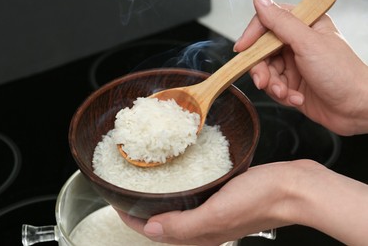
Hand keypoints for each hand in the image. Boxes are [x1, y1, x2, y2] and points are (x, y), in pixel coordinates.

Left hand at [118, 159, 367, 245]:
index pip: (153, 231)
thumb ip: (185, 225)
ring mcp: (214, 212)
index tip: (115, 199)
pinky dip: (179, 190)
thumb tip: (151, 231)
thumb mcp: (218, 212)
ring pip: (177, 209)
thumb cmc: (262, 198)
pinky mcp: (222, 198)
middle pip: (163, 222)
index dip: (130, 217)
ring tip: (146, 183)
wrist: (295, 187)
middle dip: (141, 208)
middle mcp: (205, 226)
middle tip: (127, 189)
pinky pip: (193, 196)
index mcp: (201, 234)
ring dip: (159, 199)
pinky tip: (179, 177)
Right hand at [234, 0, 367, 135]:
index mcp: (304, 26)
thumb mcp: (307, 43)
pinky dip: (282, 95)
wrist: (356, 109)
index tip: (242, 48)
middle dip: (261, 69)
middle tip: (264, 81)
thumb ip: (280, 22)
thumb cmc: (342, 74)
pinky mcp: (293, 84)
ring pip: (266, 72)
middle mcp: (298, 44)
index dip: (253, 35)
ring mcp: (295, 65)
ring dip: (273, 85)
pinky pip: (273, 87)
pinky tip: (296, 98)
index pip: (268, 22)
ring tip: (286, 93)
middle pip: (262, 51)